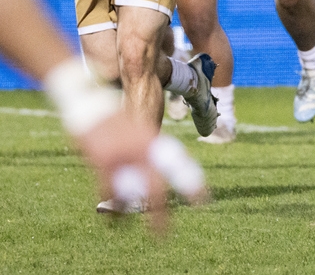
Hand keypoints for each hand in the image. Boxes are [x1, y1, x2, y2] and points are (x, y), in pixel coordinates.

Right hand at [78, 111, 206, 232]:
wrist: (93, 101)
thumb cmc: (117, 117)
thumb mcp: (139, 130)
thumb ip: (149, 145)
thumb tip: (156, 160)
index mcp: (153, 142)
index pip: (177, 164)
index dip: (190, 183)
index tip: (202, 201)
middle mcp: (142, 150)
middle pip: (155, 187)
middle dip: (159, 212)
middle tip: (163, 233)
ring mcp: (124, 155)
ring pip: (131, 193)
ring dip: (132, 212)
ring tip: (131, 227)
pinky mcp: (104, 160)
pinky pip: (110, 190)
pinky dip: (113, 205)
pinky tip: (115, 218)